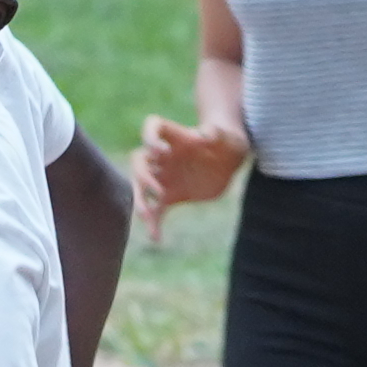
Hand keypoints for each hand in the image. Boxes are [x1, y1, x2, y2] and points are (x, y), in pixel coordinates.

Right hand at [130, 115, 246, 234]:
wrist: (227, 160)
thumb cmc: (227, 141)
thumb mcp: (227, 136)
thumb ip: (216, 133)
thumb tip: (205, 134)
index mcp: (175, 138)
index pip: (152, 128)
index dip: (149, 137)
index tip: (159, 150)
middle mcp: (164, 157)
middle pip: (139, 161)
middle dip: (143, 176)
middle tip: (157, 191)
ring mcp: (164, 176)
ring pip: (141, 187)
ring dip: (141, 202)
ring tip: (147, 217)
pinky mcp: (170, 195)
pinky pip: (156, 210)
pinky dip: (154, 224)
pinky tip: (156, 238)